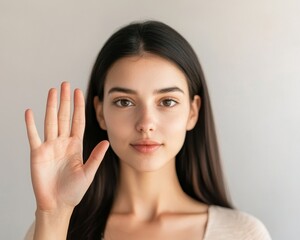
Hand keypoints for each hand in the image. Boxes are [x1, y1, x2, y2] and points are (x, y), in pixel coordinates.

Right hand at [25, 82, 108, 212]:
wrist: (58, 205)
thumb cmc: (74, 191)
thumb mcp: (88, 173)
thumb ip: (96, 157)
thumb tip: (107, 142)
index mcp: (76, 145)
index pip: (77, 121)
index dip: (78, 107)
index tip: (79, 92)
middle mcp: (63, 142)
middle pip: (64, 117)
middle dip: (65, 100)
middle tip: (66, 84)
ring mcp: (49, 146)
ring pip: (50, 121)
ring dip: (51, 106)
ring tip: (52, 91)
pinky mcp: (37, 154)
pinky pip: (34, 136)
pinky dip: (31, 124)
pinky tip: (29, 111)